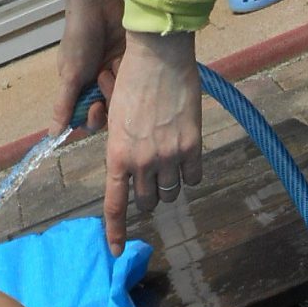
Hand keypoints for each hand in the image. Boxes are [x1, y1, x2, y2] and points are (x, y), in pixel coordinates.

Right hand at [51, 0, 125, 135]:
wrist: (98, 2)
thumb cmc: (80, 38)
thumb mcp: (71, 74)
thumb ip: (63, 105)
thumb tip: (53, 135)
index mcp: (79, 89)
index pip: (87, 116)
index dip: (92, 117)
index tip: (95, 107)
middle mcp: (96, 84)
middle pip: (108, 109)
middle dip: (108, 101)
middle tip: (105, 82)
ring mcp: (114, 73)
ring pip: (122, 96)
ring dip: (118, 85)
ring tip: (112, 65)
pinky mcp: (130, 62)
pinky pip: (134, 79)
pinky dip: (129, 73)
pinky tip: (122, 59)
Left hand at [102, 31, 203, 256]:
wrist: (159, 55)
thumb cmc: (131, 80)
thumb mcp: (115, 118)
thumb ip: (119, 148)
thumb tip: (124, 170)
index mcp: (117, 156)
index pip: (114, 205)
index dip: (115, 232)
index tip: (115, 250)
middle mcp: (141, 162)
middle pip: (145, 202)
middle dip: (146, 198)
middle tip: (149, 183)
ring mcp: (168, 156)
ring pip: (169, 193)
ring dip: (167, 187)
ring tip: (167, 168)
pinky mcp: (191, 146)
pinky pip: (193, 178)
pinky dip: (189, 175)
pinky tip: (186, 160)